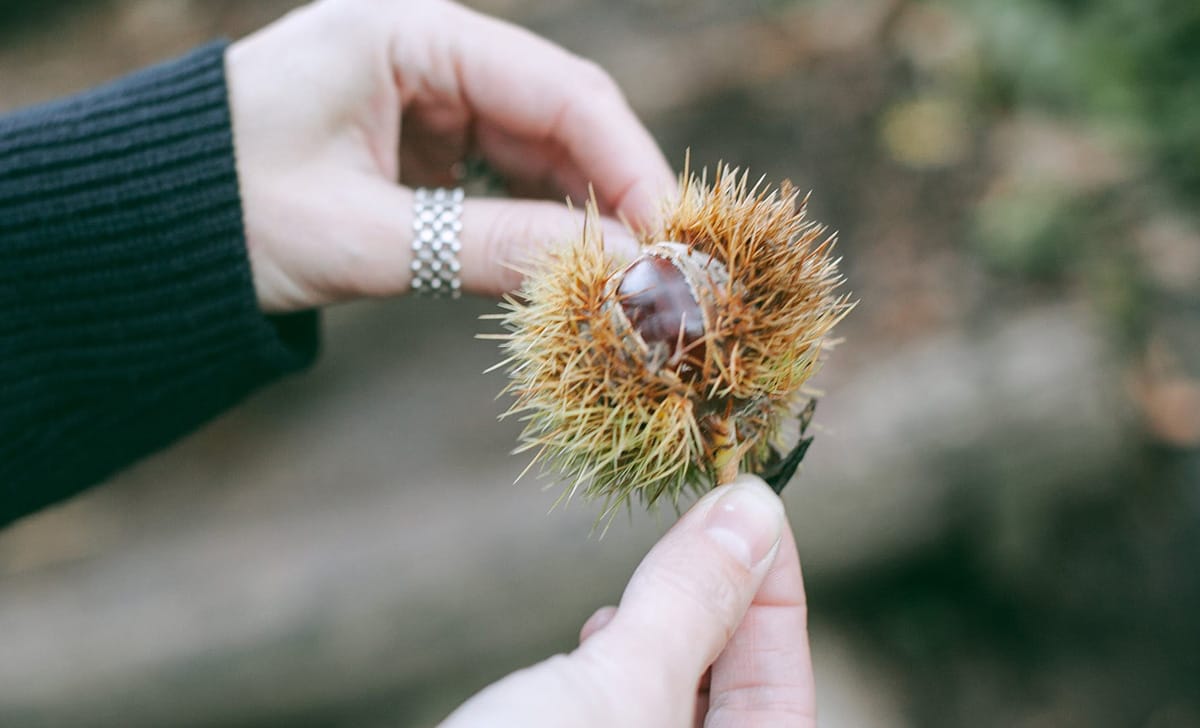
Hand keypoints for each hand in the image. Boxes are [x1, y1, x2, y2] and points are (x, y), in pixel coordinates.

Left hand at [225, 0, 674, 311]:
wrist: (147, 231)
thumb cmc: (226, 212)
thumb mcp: (362, 234)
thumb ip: (490, 248)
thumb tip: (615, 274)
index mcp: (408, 31)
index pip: (559, 89)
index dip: (628, 164)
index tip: (672, 239)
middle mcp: (430, 50)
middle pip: (561, 119)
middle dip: (615, 195)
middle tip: (665, 274)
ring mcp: (429, 95)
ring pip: (540, 152)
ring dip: (583, 215)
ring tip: (625, 282)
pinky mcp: (423, 140)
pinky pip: (505, 178)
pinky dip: (538, 223)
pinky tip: (567, 267)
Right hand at [440, 476, 815, 727]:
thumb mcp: (620, 689)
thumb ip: (691, 601)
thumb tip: (754, 509)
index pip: (782, 683)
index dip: (773, 584)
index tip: (753, 499)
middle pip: (736, 698)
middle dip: (718, 608)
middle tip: (699, 523)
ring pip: (673, 710)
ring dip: (667, 639)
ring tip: (644, 584)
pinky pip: (625, 724)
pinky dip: (621, 674)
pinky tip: (600, 637)